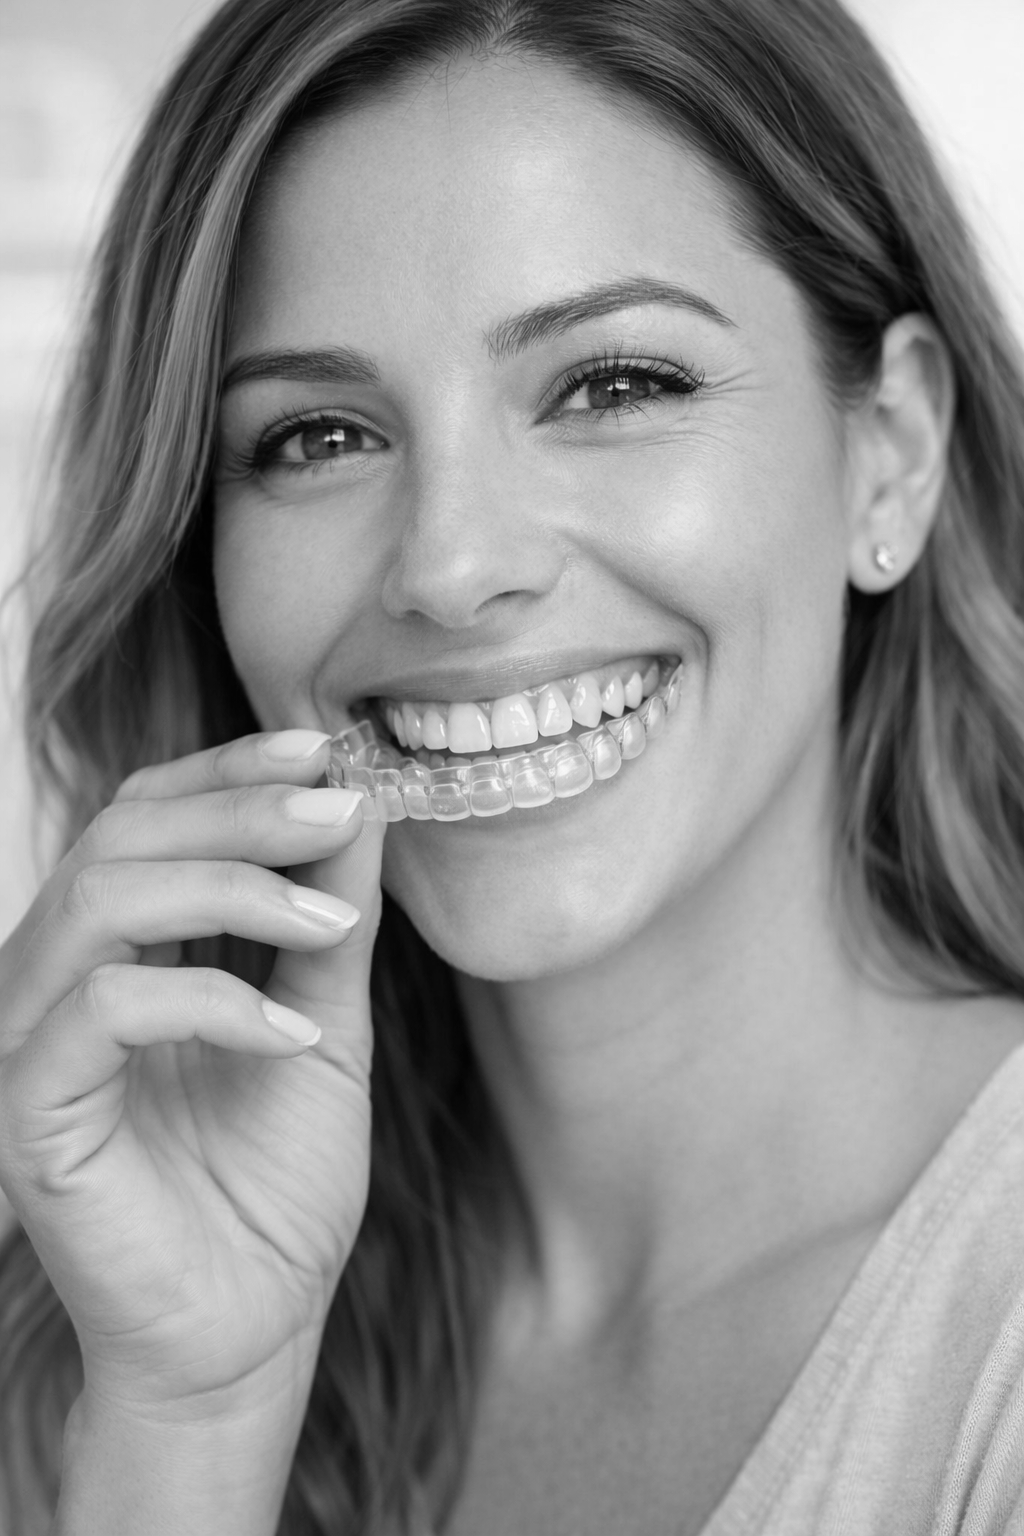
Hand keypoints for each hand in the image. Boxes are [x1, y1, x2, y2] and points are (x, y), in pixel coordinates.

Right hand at [0, 729, 383, 1420]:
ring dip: (232, 886)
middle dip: (241, 808)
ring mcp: (30, 1045)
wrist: (250, 1329)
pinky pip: (102, 1011)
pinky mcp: (30, 1113)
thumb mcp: (322, 1025)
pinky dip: (212, 1000)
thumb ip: (327, 922)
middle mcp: (54, 982)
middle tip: (341, 807)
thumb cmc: (275, 1184)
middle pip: (122, 837)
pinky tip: (292, 1033)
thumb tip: (358, 803)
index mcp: (114, 953)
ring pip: (100, 899)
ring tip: (334, 922)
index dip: (226, 770)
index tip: (324, 748)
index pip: (144, 818)